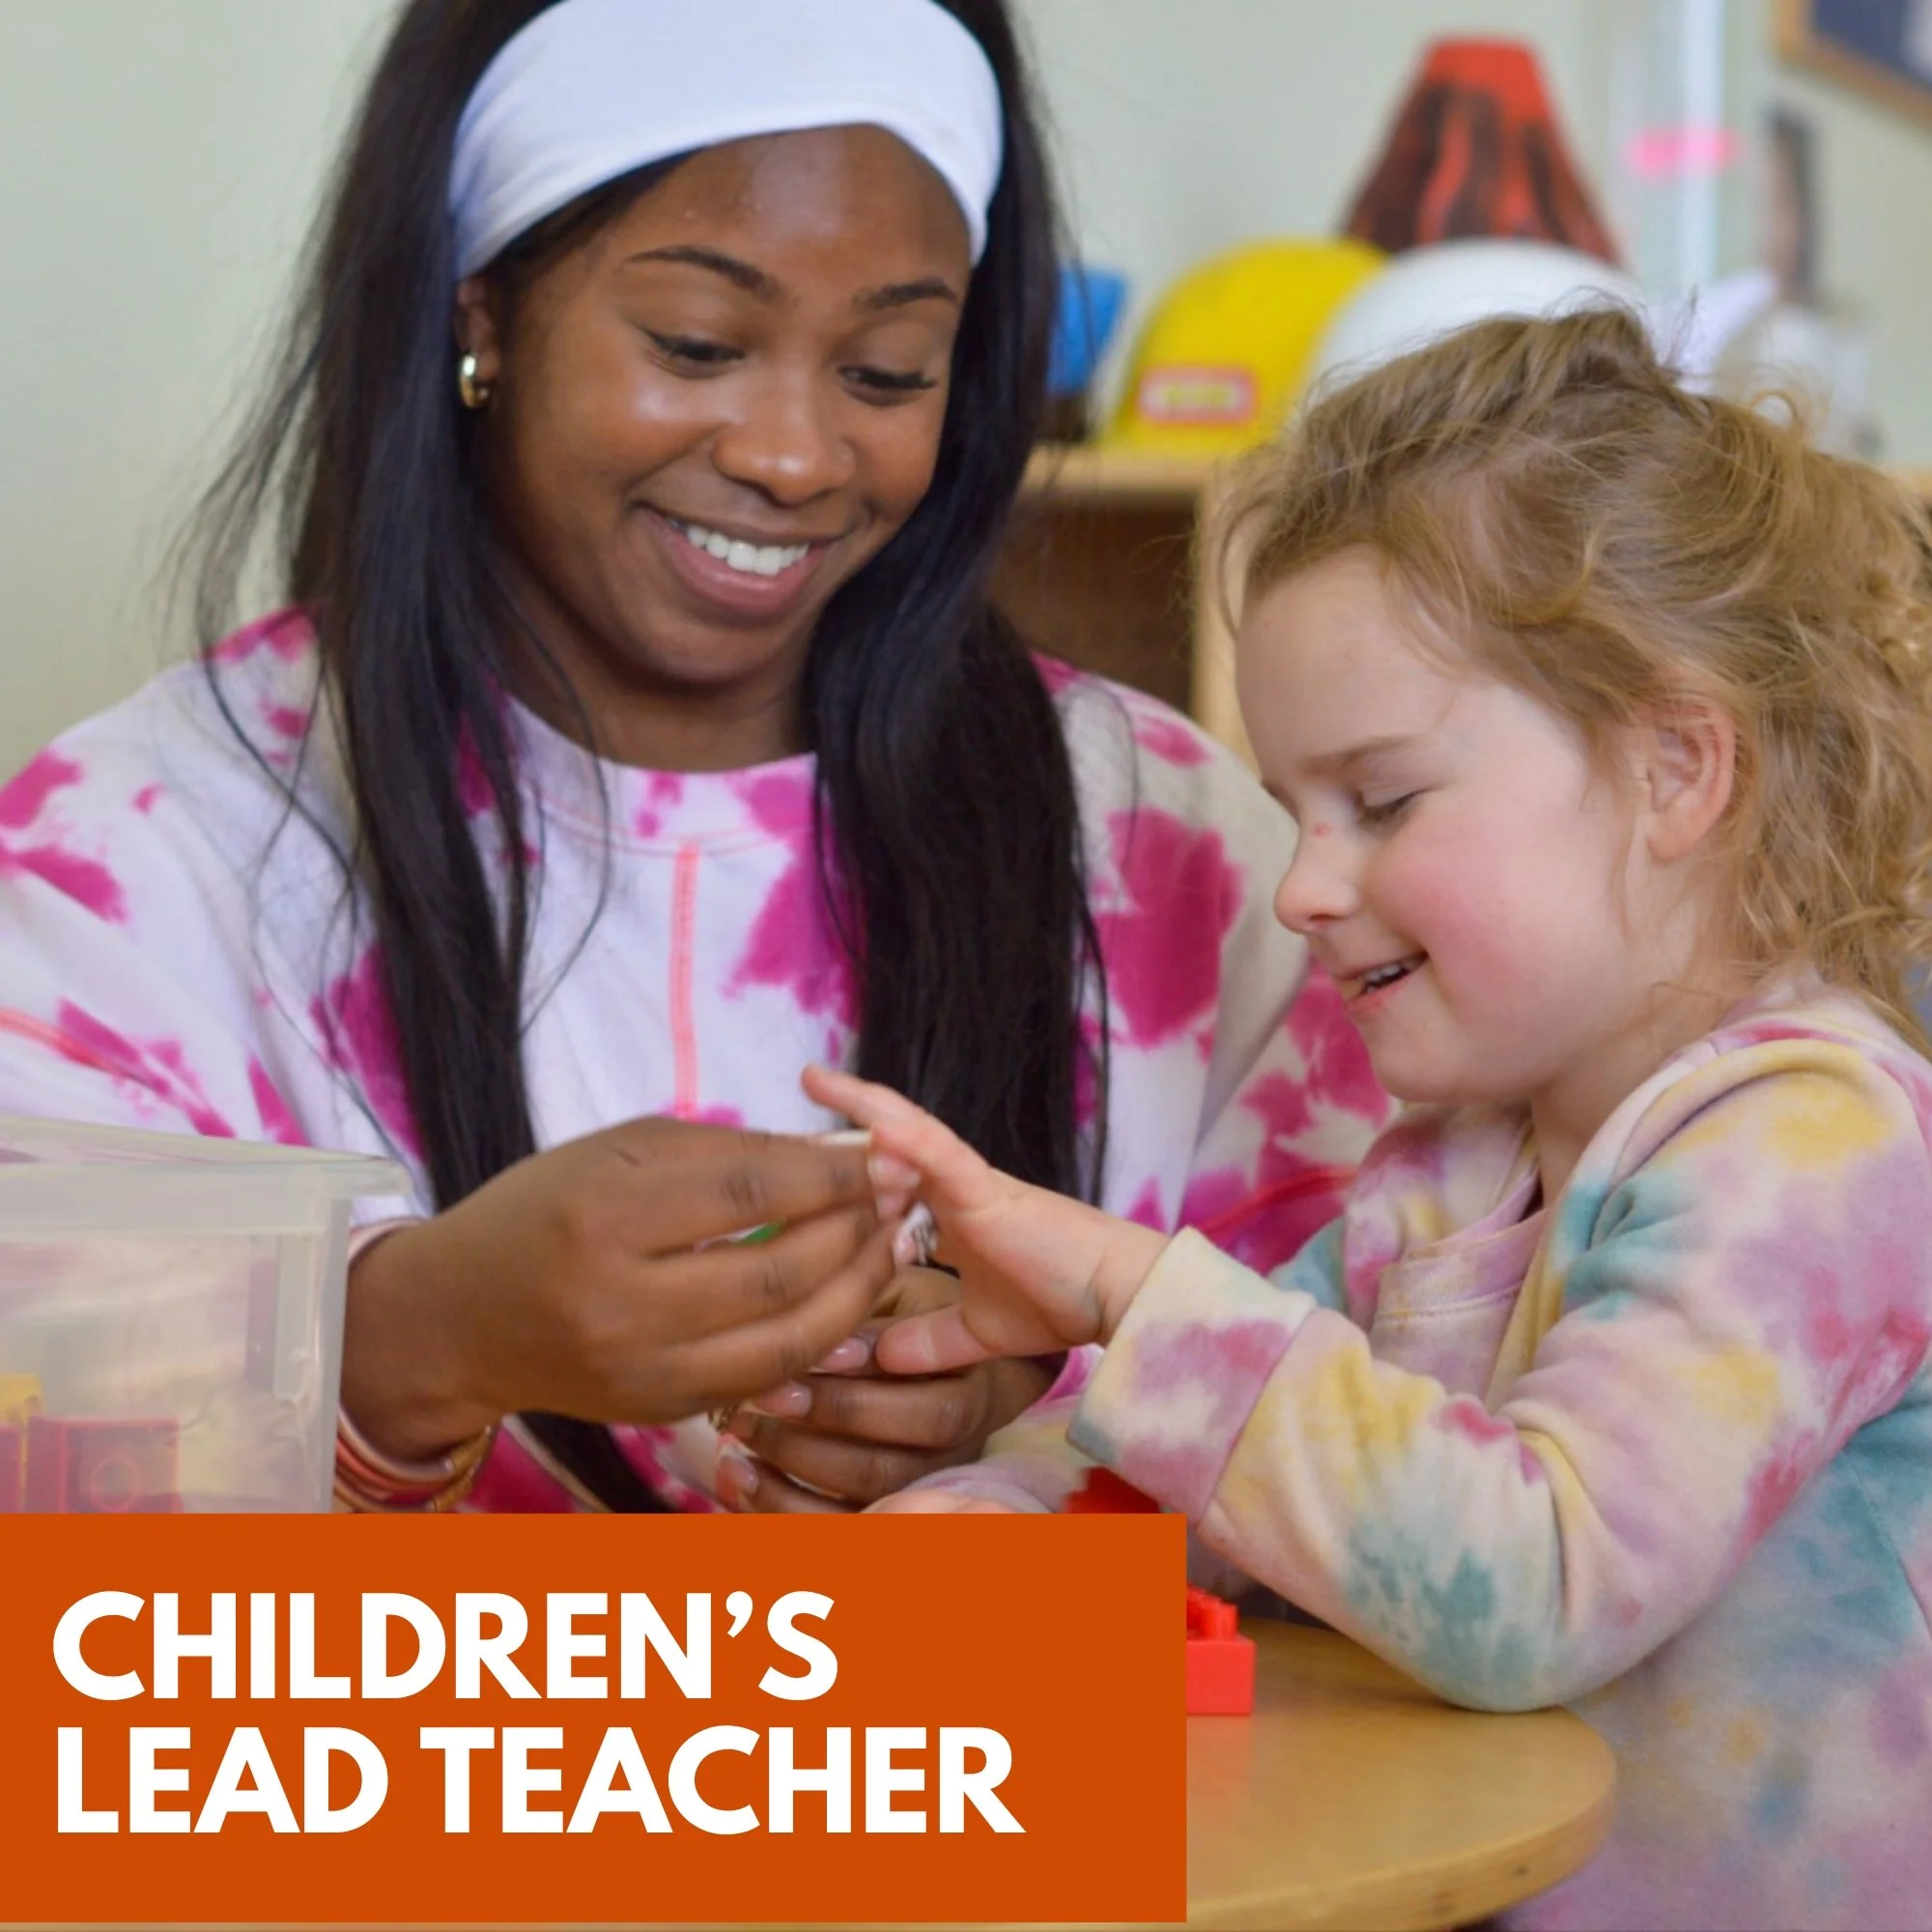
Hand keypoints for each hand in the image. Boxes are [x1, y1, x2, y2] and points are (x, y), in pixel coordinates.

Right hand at [340, 1118, 895, 1460]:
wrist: (457, 1319)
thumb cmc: (542, 1210)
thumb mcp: (618, 1152)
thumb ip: (727, 1151)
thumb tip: (837, 1150)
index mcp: (603, 1219)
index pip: (750, 1192)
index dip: (831, 1170)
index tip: (884, 1148)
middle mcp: (621, 1306)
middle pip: (779, 1274)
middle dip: (858, 1228)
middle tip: (904, 1192)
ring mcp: (642, 1374)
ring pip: (788, 1341)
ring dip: (858, 1288)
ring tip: (893, 1240)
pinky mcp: (660, 1412)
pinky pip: (765, 1378)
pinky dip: (819, 1336)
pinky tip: (848, 1293)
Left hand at [711, 1266, 1057, 1513]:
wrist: (952, 1368)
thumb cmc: (914, 1316)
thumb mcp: (905, 1291)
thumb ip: (868, 1294)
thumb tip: (812, 1284)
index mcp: (968, 1387)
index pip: (925, 1404)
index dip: (861, 1385)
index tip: (806, 1353)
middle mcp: (952, 1448)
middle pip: (890, 1462)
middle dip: (821, 1427)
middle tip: (761, 1394)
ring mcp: (920, 1485)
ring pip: (859, 1499)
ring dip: (791, 1467)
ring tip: (737, 1430)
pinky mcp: (883, 1510)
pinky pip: (832, 1527)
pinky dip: (776, 1506)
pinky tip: (734, 1473)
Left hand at [802, 1064, 1169, 1371]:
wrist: (1114, 1294)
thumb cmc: (1057, 1302)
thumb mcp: (977, 1331)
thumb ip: (928, 1342)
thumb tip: (875, 1360)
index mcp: (946, 1214)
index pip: (886, 1177)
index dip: (846, 1164)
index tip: (800, 1154)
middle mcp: (952, 1188)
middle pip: (887, 1143)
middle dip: (844, 1117)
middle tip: (805, 1081)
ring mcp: (969, 1184)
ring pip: (909, 1134)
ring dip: (865, 1107)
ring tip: (820, 1079)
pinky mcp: (990, 1191)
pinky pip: (944, 1157)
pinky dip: (910, 1141)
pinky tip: (876, 1125)